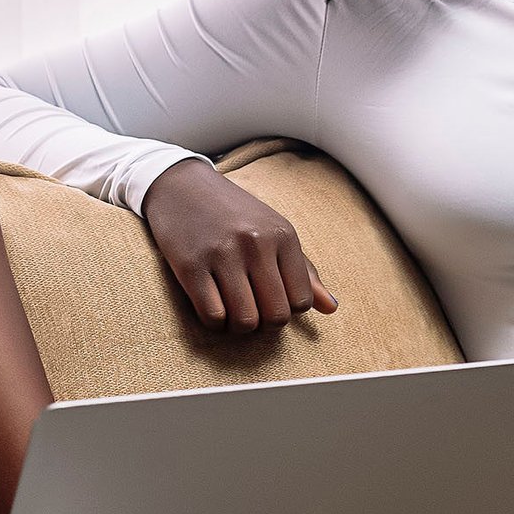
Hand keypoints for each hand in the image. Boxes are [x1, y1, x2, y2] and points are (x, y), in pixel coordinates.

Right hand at [139, 158, 338, 331]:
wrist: (182, 186)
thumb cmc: (234, 214)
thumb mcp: (274, 232)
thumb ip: (304, 271)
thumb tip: (332, 308)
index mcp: (282, 235)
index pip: (301, 301)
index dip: (287, 310)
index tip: (271, 300)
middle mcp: (256, 244)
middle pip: (275, 316)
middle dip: (265, 323)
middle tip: (253, 310)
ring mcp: (222, 254)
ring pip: (245, 321)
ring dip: (239, 327)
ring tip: (233, 312)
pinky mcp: (191, 266)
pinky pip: (213, 316)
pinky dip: (215, 323)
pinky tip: (213, 309)